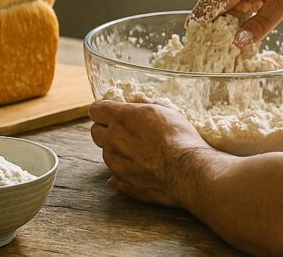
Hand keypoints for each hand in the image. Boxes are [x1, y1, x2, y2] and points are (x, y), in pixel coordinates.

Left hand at [88, 98, 208, 208]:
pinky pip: (113, 174)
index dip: (103, 110)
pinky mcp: (121, 182)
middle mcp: (113, 139)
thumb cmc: (180, 138)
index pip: (96, 109)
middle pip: (95, 131)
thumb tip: (138, 101)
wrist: (187, 171)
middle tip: (126, 131)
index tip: (112, 112)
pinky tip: (141, 167)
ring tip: (140, 151)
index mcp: (123, 118)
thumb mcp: (168, 111)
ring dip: (117, 150)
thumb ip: (148, 104)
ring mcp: (115, 163)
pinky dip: (123, 169)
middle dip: (106, 129)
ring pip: (106, 153)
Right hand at [193, 0, 282, 46]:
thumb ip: (261, 25)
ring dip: (221, 18)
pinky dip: (229, 11)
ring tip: (234, 35)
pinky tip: (241, 22)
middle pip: (207, 2)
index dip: (204, 26)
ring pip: (214, 0)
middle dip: (212, 25)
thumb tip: (238, 42)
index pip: (209, 3)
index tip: (204, 47)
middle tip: (220, 48)